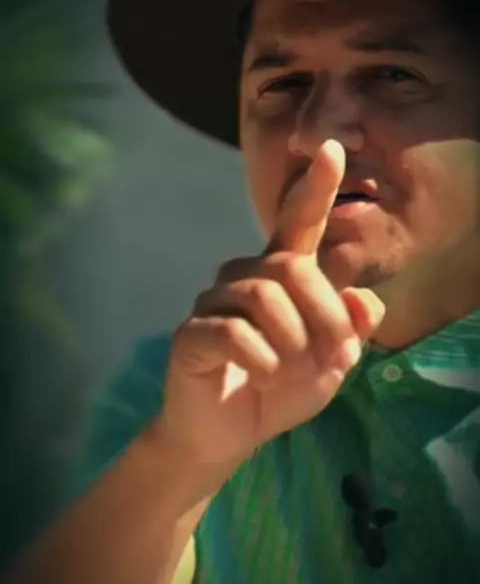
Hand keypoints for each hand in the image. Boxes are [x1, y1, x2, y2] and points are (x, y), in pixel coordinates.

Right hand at [157, 140, 384, 475]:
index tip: (334, 148)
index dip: (317, 188)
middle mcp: (245, 278)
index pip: (298, 224)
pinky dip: (262, 360)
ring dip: (293, 344)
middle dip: (325, 315)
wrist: (227, 435)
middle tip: (336, 357)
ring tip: (292, 372)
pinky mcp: (192, 333)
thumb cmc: (278, 391)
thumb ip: (351, 330)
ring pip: (264, 298)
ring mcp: (213, 302)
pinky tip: (263, 377)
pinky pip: (234, 333)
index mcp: (280, 277)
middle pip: (292, 267)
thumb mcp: (329, 364)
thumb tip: (366, 300)